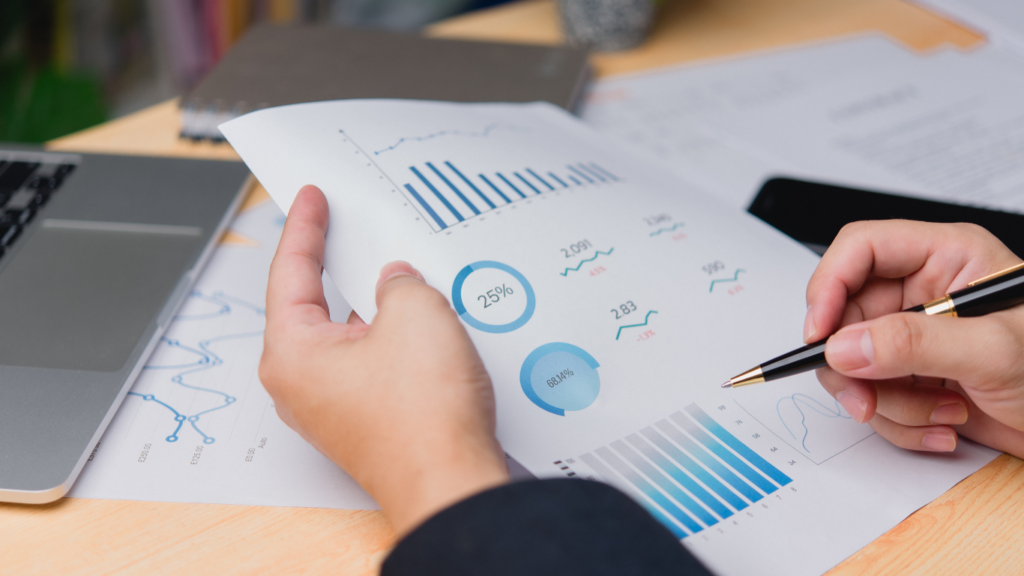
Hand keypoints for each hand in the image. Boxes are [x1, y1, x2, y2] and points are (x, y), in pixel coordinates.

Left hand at [259, 185, 509, 534]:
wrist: (452, 484)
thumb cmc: (423, 418)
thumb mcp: (416, 315)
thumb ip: (400, 282)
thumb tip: (396, 282)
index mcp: (293, 354)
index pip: (291, 273)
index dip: (304, 227)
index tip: (309, 198)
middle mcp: (302, 385)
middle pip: (314, 305)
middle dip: (337, 265)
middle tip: (346, 224)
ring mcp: (333, 407)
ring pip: (348, 336)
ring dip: (374, 305)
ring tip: (399, 270)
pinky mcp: (366, 420)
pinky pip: (370, 363)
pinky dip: (390, 336)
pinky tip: (419, 321)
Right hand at [805, 221, 1023, 457]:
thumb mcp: (995, 353)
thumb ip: (915, 343)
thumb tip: (844, 346)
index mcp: (947, 257)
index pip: (860, 249)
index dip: (829, 286)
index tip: (820, 334)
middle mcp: (925, 292)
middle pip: (845, 314)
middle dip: (854, 365)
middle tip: (866, 398)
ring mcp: (917, 337)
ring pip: (853, 363)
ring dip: (887, 401)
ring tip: (938, 413)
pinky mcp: (913, 377)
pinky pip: (873, 396)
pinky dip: (900, 421)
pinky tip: (944, 424)